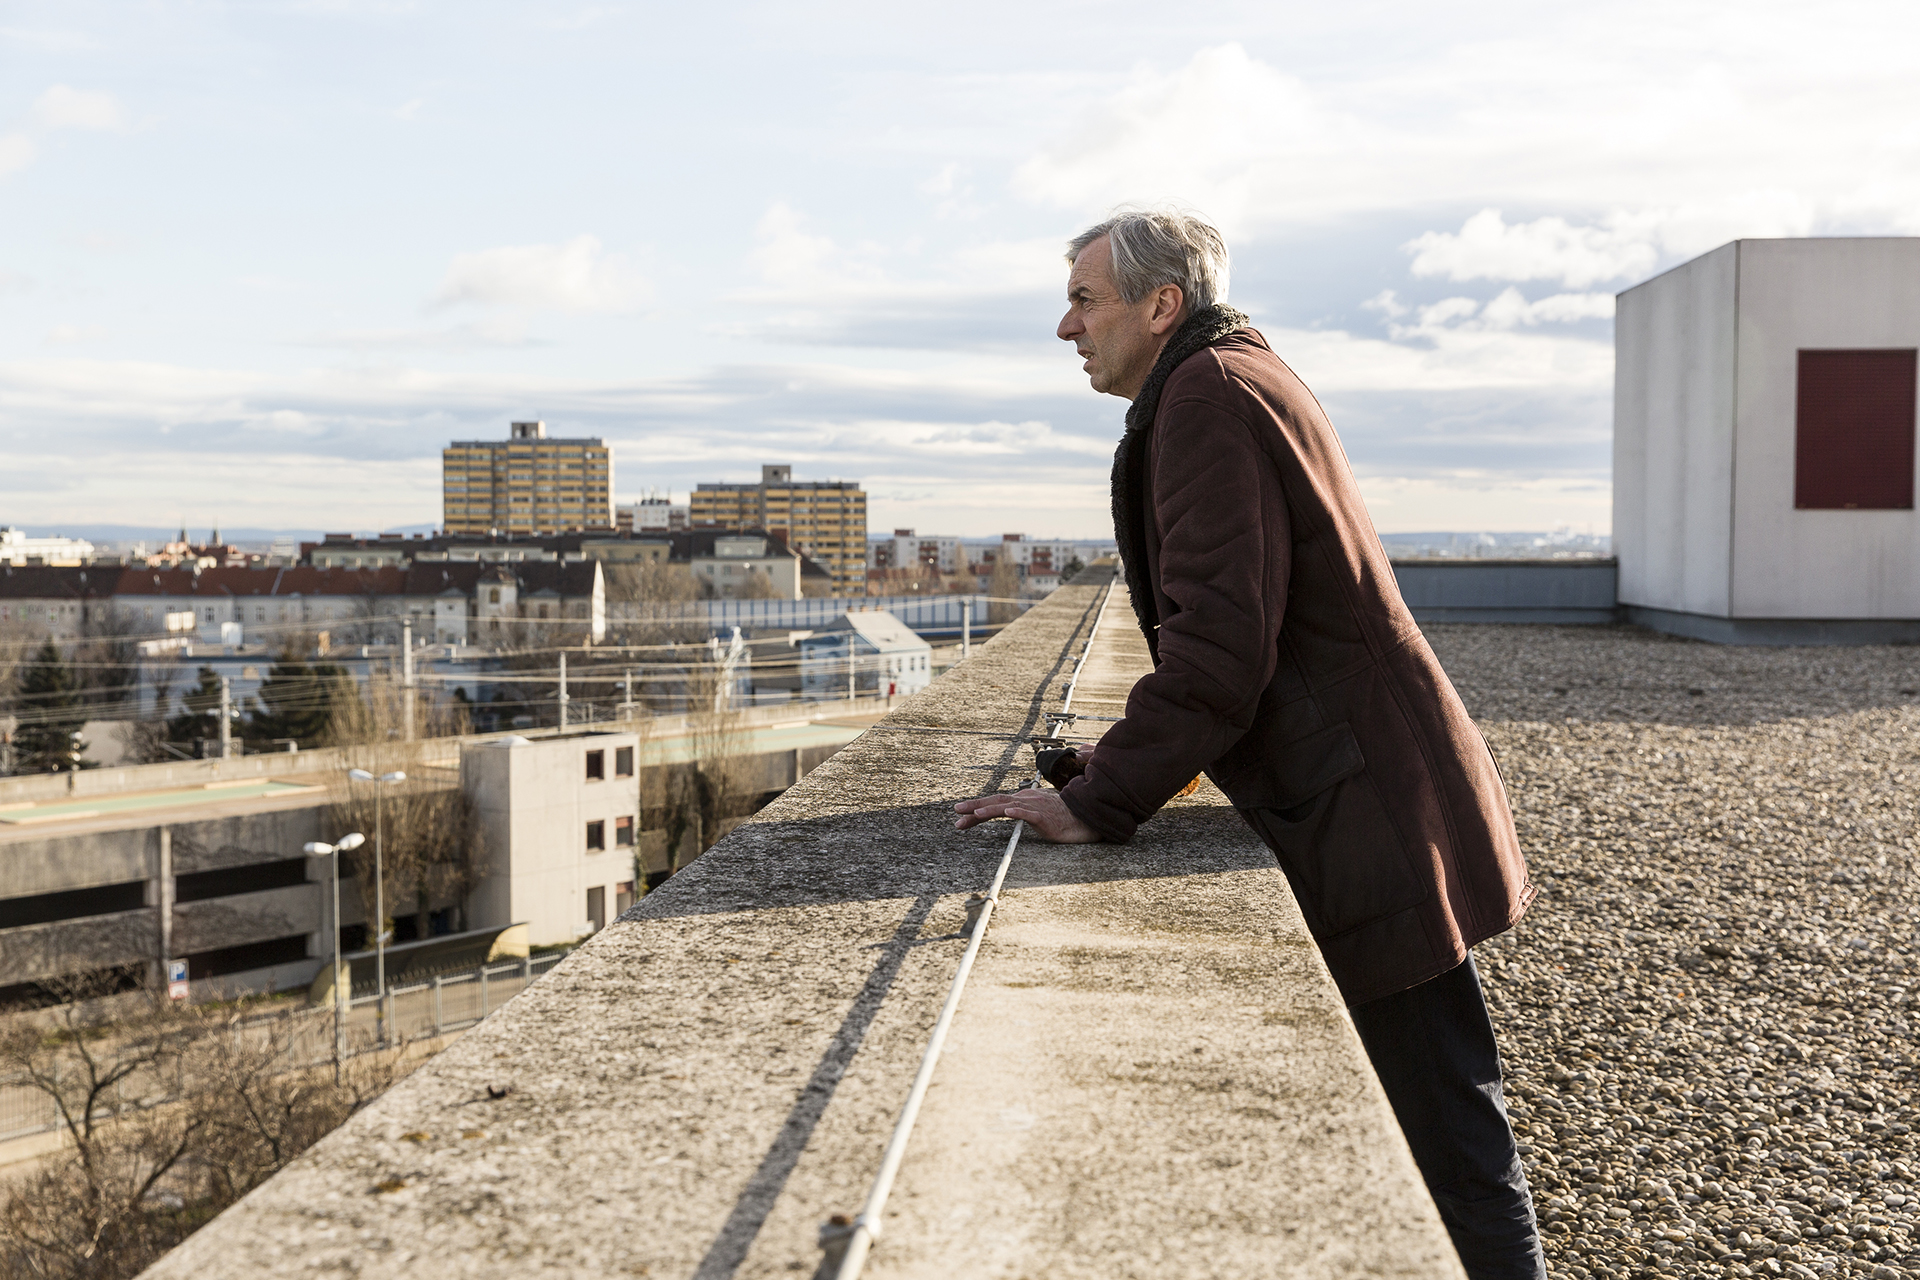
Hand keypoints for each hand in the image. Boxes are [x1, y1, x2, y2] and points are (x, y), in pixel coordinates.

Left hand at [953, 786, 1100, 842]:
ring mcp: (1035, 807)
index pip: (995, 802)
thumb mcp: (1036, 814)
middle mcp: (1026, 799)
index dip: (976, 807)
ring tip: (973, 814)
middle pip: (995, 801)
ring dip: (988, 809)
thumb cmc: (1061, 818)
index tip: (960, 815)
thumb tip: (1007, 814)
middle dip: (974, 806)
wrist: (1084, 818)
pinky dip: (1017, 812)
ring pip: (1007, 806)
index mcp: (1022, 799)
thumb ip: (1022, 813)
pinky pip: (1029, 813)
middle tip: (956, 811)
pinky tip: (1007, 812)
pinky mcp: (1045, 817)